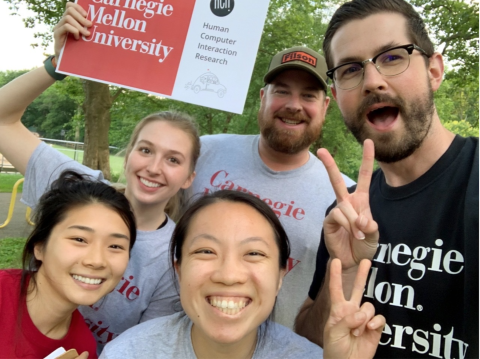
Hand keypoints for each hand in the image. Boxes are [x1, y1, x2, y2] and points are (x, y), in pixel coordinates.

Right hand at [53, 2, 91, 58]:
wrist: (66, 61)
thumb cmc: (77, 49)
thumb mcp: (83, 38)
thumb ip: (86, 29)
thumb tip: (97, 24)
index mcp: (69, 21)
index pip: (70, 6)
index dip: (78, 7)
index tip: (87, 15)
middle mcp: (62, 22)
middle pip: (69, 10)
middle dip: (81, 17)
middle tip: (90, 25)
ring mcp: (59, 28)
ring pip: (68, 18)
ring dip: (79, 25)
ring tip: (86, 34)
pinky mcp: (57, 34)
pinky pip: (65, 27)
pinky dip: (74, 30)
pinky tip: (77, 38)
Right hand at [317, 139, 377, 270]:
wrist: (353, 262)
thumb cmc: (365, 247)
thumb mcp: (375, 235)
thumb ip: (371, 226)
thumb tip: (362, 219)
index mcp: (362, 201)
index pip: (364, 176)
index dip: (367, 159)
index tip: (369, 141)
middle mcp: (347, 202)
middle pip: (337, 180)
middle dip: (328, 165)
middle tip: (320, 150)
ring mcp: (336, 211)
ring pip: (344, 206)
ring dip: (354, 222)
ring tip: (360, 236)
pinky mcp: (328, 221)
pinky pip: (338, 216)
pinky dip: (348, 225)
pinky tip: (352, 235)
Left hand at [323, 259, 384, 358]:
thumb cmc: (335, 349)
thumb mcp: (334, 333)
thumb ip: (346, 320)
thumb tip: (362, 314)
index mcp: (338, 309)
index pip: (336, 289)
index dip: (335, 275)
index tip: (334, 260)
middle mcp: (352, 310)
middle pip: (358, 289)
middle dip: (362, 275)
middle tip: (366, 261)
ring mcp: (364, 319)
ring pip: (369, 306)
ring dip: (364, 319)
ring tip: (357, 332)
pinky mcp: (375, 328)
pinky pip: (379, 318)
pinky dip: (375, 322)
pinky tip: (369, 329)